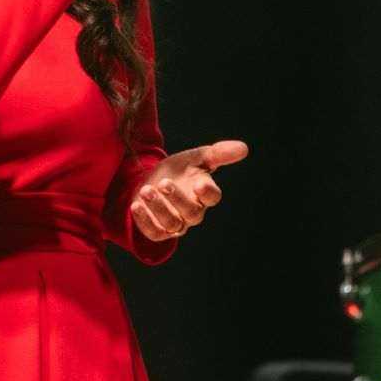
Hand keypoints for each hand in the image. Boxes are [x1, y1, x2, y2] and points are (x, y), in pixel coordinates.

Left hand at [130, 140, 248, 241]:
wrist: (150, 180)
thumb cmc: (178, 170)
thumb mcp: (195, 157)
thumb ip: (217, 154)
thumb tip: (244, 148)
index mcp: (204, 193)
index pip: (213, 197)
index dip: (207, 192)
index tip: (199, 183)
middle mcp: (192, 211)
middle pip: (192, 212)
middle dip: (177, 198)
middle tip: (164, 183)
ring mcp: (176, 223)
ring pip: (172, 223)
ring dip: (158, 207)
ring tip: (146, 190)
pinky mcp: (158, 231)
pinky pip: (154, 232)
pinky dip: (144, 220)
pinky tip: (136, 205)